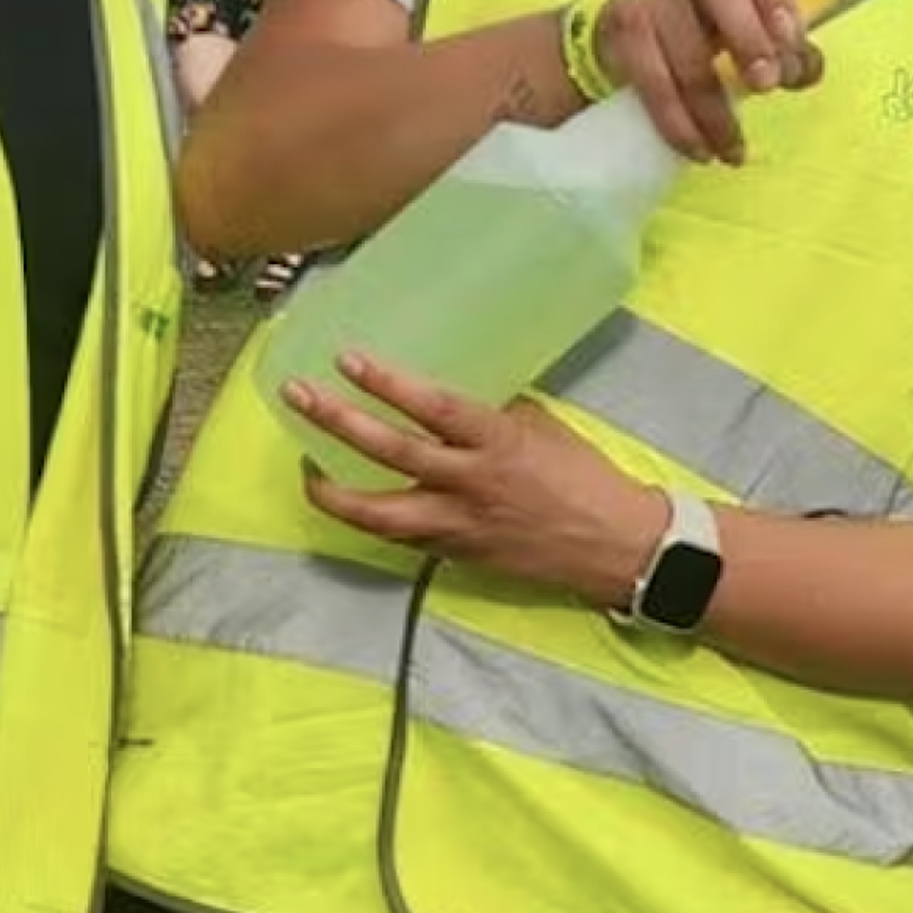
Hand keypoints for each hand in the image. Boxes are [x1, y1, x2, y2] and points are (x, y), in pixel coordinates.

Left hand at [284, 348, 665, 601]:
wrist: (612, 545)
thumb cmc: (583, 478)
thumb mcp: (542, 429)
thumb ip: (492, 413)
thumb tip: (446, 397)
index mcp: (498, 442)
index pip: (433, 406)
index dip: (387, 383)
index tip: (348, 359)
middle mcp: (470, 483)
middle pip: (391, 452)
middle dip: (338, 422)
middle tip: (300, 396)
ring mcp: (457, 524)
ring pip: (377, 512)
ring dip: (333, 490)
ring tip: (306, 467)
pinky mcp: (453, 553)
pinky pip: (399, 536)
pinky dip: (370, 517)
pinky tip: (352, 499)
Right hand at [594, 0, 819, 164]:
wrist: (635, 40)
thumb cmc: (712, 34)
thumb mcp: (753, 37)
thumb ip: (787, 53)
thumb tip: (805, 71)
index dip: (777, 0)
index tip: (791, 42)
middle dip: (747, 39)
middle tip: (765, 87)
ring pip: (684, 51)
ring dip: (713, 110)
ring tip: (733, 150)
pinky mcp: (623, 31)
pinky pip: (652, 82)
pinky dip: (678, 123)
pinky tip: (699, 149)